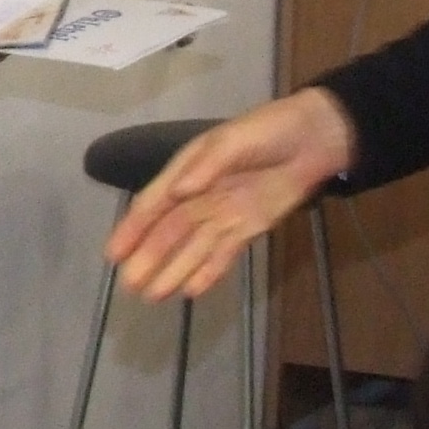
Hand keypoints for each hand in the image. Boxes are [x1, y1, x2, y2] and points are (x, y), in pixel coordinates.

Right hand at [103, 89, 355, 300]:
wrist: (315, 138)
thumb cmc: (269, 131)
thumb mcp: (233, 141)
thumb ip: (206, 168)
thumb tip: (179, 192)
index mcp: (188, 170)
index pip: (155, 204)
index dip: (132, 229)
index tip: (113, 255)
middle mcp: (200, 196)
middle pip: (169, 233)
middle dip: (149, 259)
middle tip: (129, 286)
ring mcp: (224, 214)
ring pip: (192, 248)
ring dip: (173, 271)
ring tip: (152, 296)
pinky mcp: (248, 227)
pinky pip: (222, 254)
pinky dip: (207, 272)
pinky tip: (190, 291)